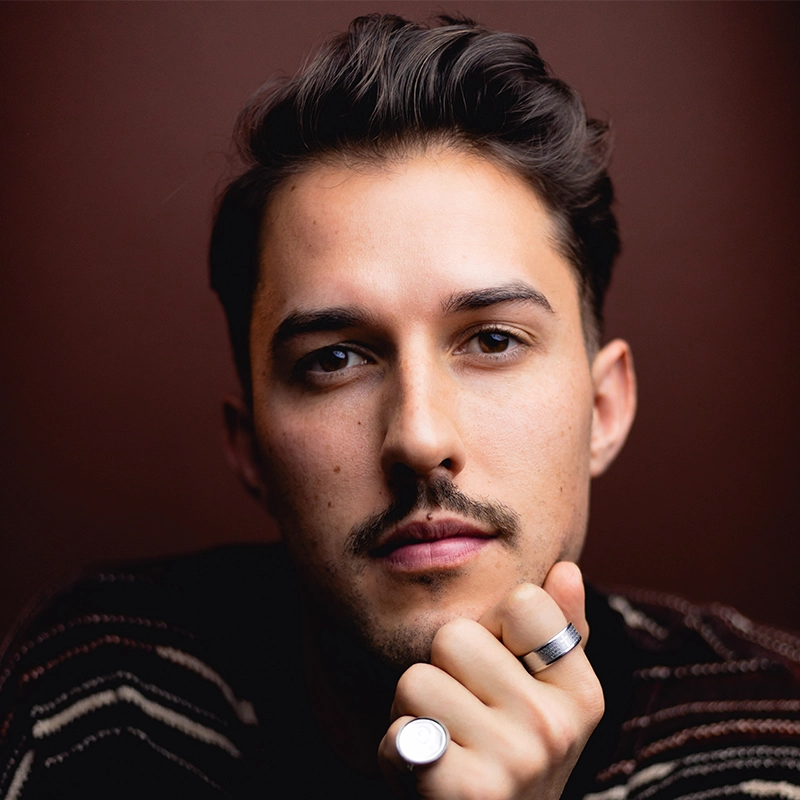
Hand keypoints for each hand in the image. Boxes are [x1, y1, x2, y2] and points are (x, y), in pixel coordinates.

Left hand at [378, 562, 603, 799]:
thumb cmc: (510, 758)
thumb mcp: (545, 699)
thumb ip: (558, 631)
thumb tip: (565, 568)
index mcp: (580, 693)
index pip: (522, 601)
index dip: (493, 630)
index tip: (499, 675)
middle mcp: (555, 726)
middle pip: (454, 635)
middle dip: (442, 671)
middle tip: (461, 716)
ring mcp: (514, 761)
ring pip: (416, 680)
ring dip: (413, 713)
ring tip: (443, 744)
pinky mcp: (465, 793)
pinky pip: (398, 731)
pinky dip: (396, 752)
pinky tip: (424, 772)